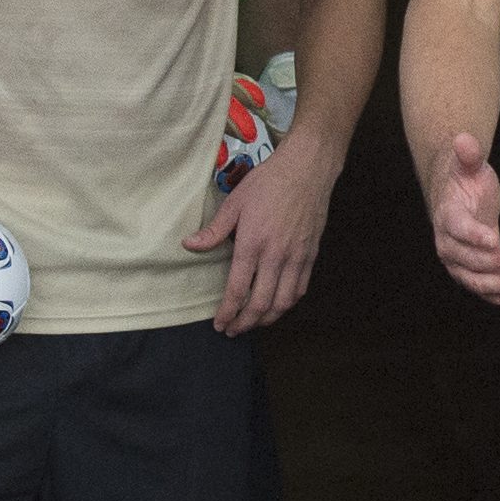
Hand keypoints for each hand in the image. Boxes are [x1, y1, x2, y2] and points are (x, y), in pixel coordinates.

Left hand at [186, 139, 335, 334]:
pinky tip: (277, 306)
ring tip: (254, 323)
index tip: (219, 324)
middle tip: (233, 330)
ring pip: (283, 302)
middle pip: (261, 303)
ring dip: (267, 319)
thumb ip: (214, 230)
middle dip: (245, 323)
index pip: (237, 289)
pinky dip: (287, 303)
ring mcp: (296, 257)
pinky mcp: (310, 255)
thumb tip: (189, 245)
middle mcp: (276, 255)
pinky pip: (300, 289)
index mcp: (253, 243)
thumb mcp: (235, 202)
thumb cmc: (268, 182)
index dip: (227, 312)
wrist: (307, 170)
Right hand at [428, 133, 499, 308]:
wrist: (457, 199)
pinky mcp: (470, 273)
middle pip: (469, 260)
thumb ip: (468, 155)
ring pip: (476, 280)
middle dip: (496, 263)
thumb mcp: (469, 165)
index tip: (493, 239)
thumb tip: (464, 138)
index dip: (473, 235)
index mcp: (447, 216)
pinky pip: (482, 290)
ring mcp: (457, 262)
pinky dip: (499, 298)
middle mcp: (448, 244)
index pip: (457, 228)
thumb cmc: (465, 180)